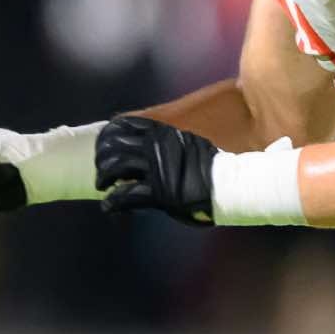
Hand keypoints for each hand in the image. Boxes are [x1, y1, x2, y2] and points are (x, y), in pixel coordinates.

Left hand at [95, 115, 217, 225]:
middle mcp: (155, 145)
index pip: (122, 126)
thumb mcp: (188, 141)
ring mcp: (157, 168)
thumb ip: (167, 140)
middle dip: (102, 159)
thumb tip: (149, 143)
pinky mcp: (160, 192)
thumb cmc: (213, 163)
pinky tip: (110, 207)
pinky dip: (113, 202)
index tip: (104, 148)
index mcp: (161, 130)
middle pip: (112, 146)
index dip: (107, 138)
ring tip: (103, 187)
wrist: (232, 181)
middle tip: (102, 171)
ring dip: (104, 178)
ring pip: (115, 167)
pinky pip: (127, 194)